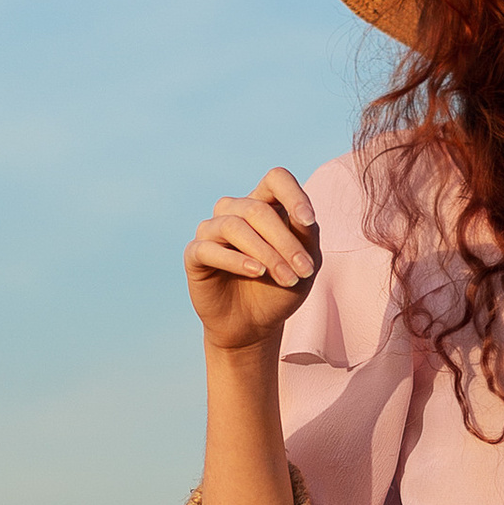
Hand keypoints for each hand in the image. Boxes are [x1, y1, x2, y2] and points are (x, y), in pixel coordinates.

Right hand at [186, 168, 320, 354]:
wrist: (254, 325)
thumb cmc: (280, 290)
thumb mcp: (305, 264)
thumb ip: (307, 236)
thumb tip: (303, 217)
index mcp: (264, 204)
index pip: (276, 179)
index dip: (293, 195)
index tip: (308, 222)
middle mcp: (234, 210)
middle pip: (258, 208)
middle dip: (285, 241)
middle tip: (304, 270)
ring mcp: (211, 230)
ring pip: (235, 225)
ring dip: (266, 253)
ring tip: (286, 278)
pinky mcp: (195, 253)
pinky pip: (210, 248)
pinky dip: (236, 259)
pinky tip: (256, 272)